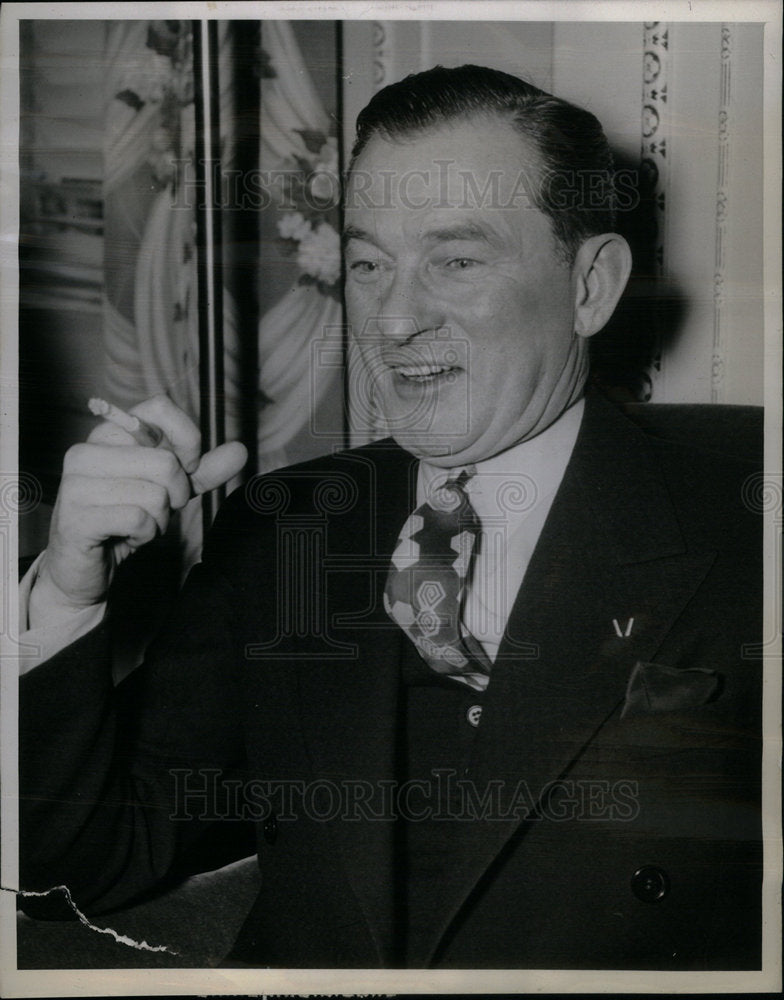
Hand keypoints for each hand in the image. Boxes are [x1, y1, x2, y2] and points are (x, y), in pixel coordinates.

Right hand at [30, 395, 247, 619]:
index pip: (159, 407)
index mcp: (108, 435)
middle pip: (166, 462)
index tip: (187, 466)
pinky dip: (146, 534)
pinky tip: (127, 536)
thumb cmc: (125, 519)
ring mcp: (77, 484)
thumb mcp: (170, 490)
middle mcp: (87, 452)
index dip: (187, 439)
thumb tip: (240, 450)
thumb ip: (203, 469)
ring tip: (137, 523)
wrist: (86, 566)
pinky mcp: (77, 517)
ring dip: (159, 519)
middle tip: (158, 508)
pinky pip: (139, 519)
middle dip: (176, 494)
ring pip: (156, 494)